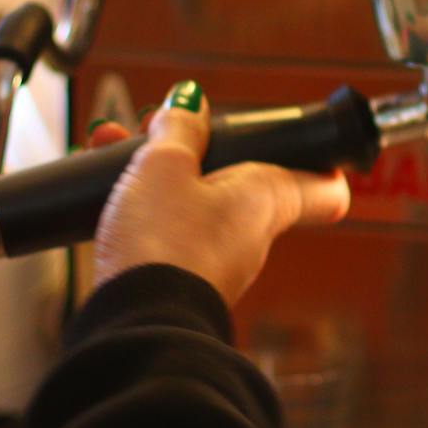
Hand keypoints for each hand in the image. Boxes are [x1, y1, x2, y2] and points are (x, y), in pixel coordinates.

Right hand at [88, 81, 350, 304]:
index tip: (308, 141)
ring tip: (112, 146)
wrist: (134, 325)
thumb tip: (190, 102)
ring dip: (160, 176)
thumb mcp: (164, 165)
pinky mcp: (183, 283)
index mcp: (268, 198)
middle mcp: (253, 234)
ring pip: (197, 203)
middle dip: (199, 150)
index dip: (320, 159)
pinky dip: (143, 209)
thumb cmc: (163, 243)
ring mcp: (219, 262)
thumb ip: (179, 129)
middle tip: (158, 128)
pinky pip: (171, 233)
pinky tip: (103, 195)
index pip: (324, 184)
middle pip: (242, 181)